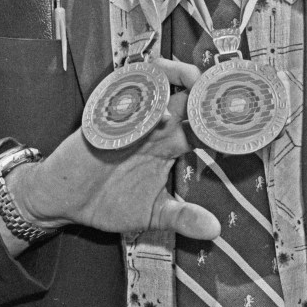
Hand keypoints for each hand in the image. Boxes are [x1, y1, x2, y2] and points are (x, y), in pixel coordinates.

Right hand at [7, 58, 219, 240]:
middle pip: (185, 93)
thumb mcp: (152, 214)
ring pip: (157, 83)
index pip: (202, 124)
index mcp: (169, 145)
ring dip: (173, 76)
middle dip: (203, 86)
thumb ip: (183, 218)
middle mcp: (154, 126)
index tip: (242, 118)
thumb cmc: (107, 202)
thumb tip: (214, 229)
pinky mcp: (104, 116)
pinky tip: (150, 99)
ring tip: (188, 79)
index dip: (220, 119)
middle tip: (217, 89)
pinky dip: (137, 91)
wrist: (63, 201)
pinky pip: (123, 94)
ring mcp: (131, 118)